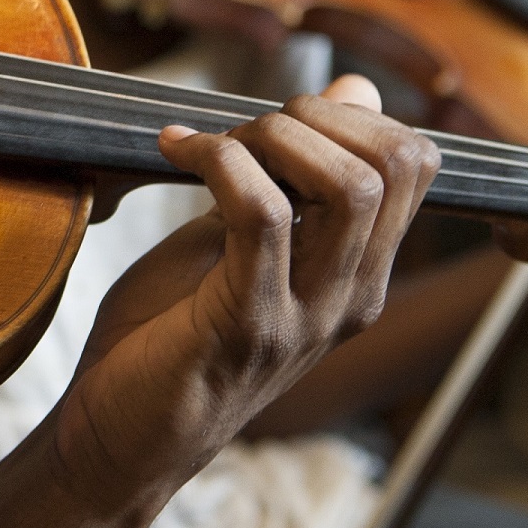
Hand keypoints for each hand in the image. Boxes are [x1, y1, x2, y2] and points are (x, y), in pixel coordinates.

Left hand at [49, 75, 438, 527]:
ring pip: (350, 188)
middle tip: (243, 129)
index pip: (413, 163)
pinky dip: (219, 162)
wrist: (114, 439)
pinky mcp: (252, 326)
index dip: (345, 114)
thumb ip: (284, 178)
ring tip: (212, 145)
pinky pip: (264, 215)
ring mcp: (308, 317)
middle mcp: (351, 297)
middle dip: (315, 116)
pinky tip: (176, 154)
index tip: (269, 118)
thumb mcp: (231, 239)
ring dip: (272, 137)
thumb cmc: (163, 337)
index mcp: (356, 275)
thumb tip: (352, 89)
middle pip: (396, 166)